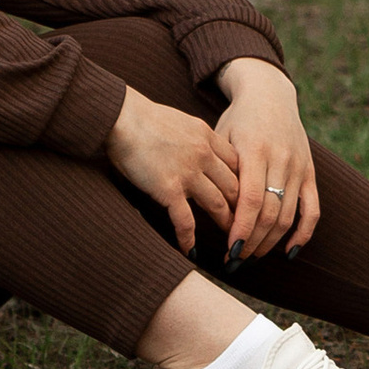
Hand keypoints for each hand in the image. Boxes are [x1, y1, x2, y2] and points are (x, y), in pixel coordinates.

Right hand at [106, 83, 240, 254]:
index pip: (237, 164)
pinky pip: (185, 220)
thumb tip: (202, 153)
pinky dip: (189, 239)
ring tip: (231, 242)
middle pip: (233, 186)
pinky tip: (191, 251)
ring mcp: (188, 172)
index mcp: (207, 136)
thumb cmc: (145, 119)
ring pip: (218, 204)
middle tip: (245, 224)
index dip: (245, 183)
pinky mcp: (169, 189)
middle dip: (242, 208)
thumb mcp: (182, 122)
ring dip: (225, 225)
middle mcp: (203, 154)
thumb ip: (196, 139)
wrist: (122, 117)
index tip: (246, 199)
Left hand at [212, 56, 318, 266]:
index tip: (229, 251)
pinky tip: (289, 251)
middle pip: (269, 213)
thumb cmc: (238, 120)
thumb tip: (214, 213)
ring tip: (251, 256)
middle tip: (235, 259)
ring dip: (270, 243)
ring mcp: (298, 166)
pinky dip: (303, 234)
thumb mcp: (223, 137)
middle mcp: (281, 158)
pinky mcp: (310, 171)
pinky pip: (312, 209)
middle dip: (252, 243)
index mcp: (256, 149)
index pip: (251, 200)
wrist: (269, 94)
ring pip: (287, 216)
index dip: (241, 230)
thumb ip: (221, 172)